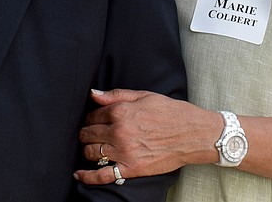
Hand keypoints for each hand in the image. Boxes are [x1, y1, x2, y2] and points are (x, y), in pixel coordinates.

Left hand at [74, 89, 215, 185]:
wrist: (192, 134)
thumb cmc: (170, 112)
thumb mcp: (143, 95)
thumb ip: (115, 95)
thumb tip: (93, 93)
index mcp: (121, 111)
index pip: (92, 115)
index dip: (90, 117)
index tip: (93, 119)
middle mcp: (119, 131)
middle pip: (88, 134)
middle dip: (85, 133)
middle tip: (89, 133)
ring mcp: (124, 152)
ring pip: (91, 152)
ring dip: (86, 150)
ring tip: (90, 148)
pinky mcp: (131, 169)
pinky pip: (103, 175)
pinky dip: (87, 177)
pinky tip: (79, 175)